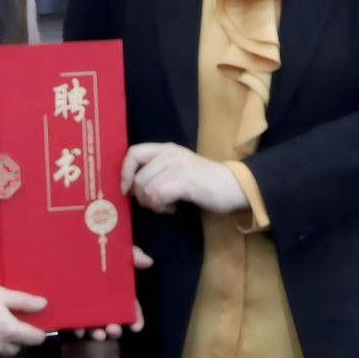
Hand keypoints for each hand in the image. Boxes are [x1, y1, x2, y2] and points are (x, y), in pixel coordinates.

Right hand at [0, 282, 47, 357]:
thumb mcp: (2, 294)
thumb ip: (24, 301)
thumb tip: (43, 304)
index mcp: (9, 331)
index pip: (35, 339)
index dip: (38, 332)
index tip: (34, 325)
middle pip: (17, 347)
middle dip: (17, 337)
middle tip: (9, 321)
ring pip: (0, 351)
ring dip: (1, 342)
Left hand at [76, 246, 152, 340]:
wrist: (61, 244)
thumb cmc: (91, 247)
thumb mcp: (112, 247)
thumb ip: (131, 254)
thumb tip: (149, 261)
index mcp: (115, 289)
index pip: (130, 307)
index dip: (136, 318)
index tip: (136, 327)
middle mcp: (102, 299)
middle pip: (112, 319)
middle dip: (115, 329)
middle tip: (113, 329)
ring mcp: (85, 304)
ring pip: (94, 325)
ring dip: (97, 333)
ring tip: (97, 334)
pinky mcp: (68, 307)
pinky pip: (74, 323)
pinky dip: (77, 329)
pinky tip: (78, 330)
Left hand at [121, 142, 249, 214]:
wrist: (234, 185)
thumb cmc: (203, 180)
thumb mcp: (177, 167)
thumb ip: (157, 170)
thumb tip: (131, 186)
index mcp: (166, 148)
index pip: (133, 152)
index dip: (124, 172)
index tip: (127, 190)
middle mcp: (170, 153)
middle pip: (138, 177)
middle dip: (141, 197)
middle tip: (155, 204)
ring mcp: (179, 166)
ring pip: (148, 188)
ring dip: (153, 204)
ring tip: (166, 206)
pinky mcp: (187, 182)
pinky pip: (160, 195)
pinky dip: (162, 206)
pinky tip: (173, 208)